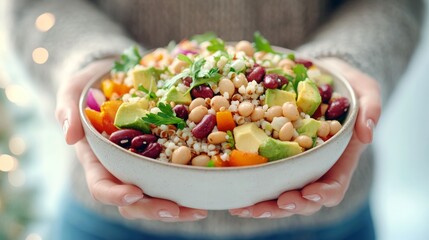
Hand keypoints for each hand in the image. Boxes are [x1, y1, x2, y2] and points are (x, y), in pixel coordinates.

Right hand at [55, 59, 206, 221]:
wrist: (113, 75)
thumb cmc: (90, 85)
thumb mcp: (73, 90)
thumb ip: (67, 110)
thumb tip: (69, 137)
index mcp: (97, 159)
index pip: (101, 185)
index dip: (116, 194)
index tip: (135, 193)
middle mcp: (120, 167)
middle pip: (133, 200)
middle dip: (153, 209)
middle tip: (177, 211)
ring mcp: (142, 164)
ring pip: (156, 194)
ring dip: (177, 207)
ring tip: (199, 209)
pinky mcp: (162, 155)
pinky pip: (174, 174)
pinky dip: (189, 183)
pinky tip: (206, 185)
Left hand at [229, 58, 380, 217]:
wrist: (318, 76)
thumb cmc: (344, 84)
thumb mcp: (364, 89)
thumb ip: (371, 106)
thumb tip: (368, 132)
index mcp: (338, 158)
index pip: (334, 185)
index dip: (322, 194)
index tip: (308, 192)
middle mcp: (314, 167)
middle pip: (303, 199)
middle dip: (287, 206)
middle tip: (271, 205)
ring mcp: (293, 164)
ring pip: (279, 194)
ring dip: (263, 206)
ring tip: (243, 208)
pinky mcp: (274, 155)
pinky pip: (262, 175)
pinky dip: (249, 186)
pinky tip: (233, 191)